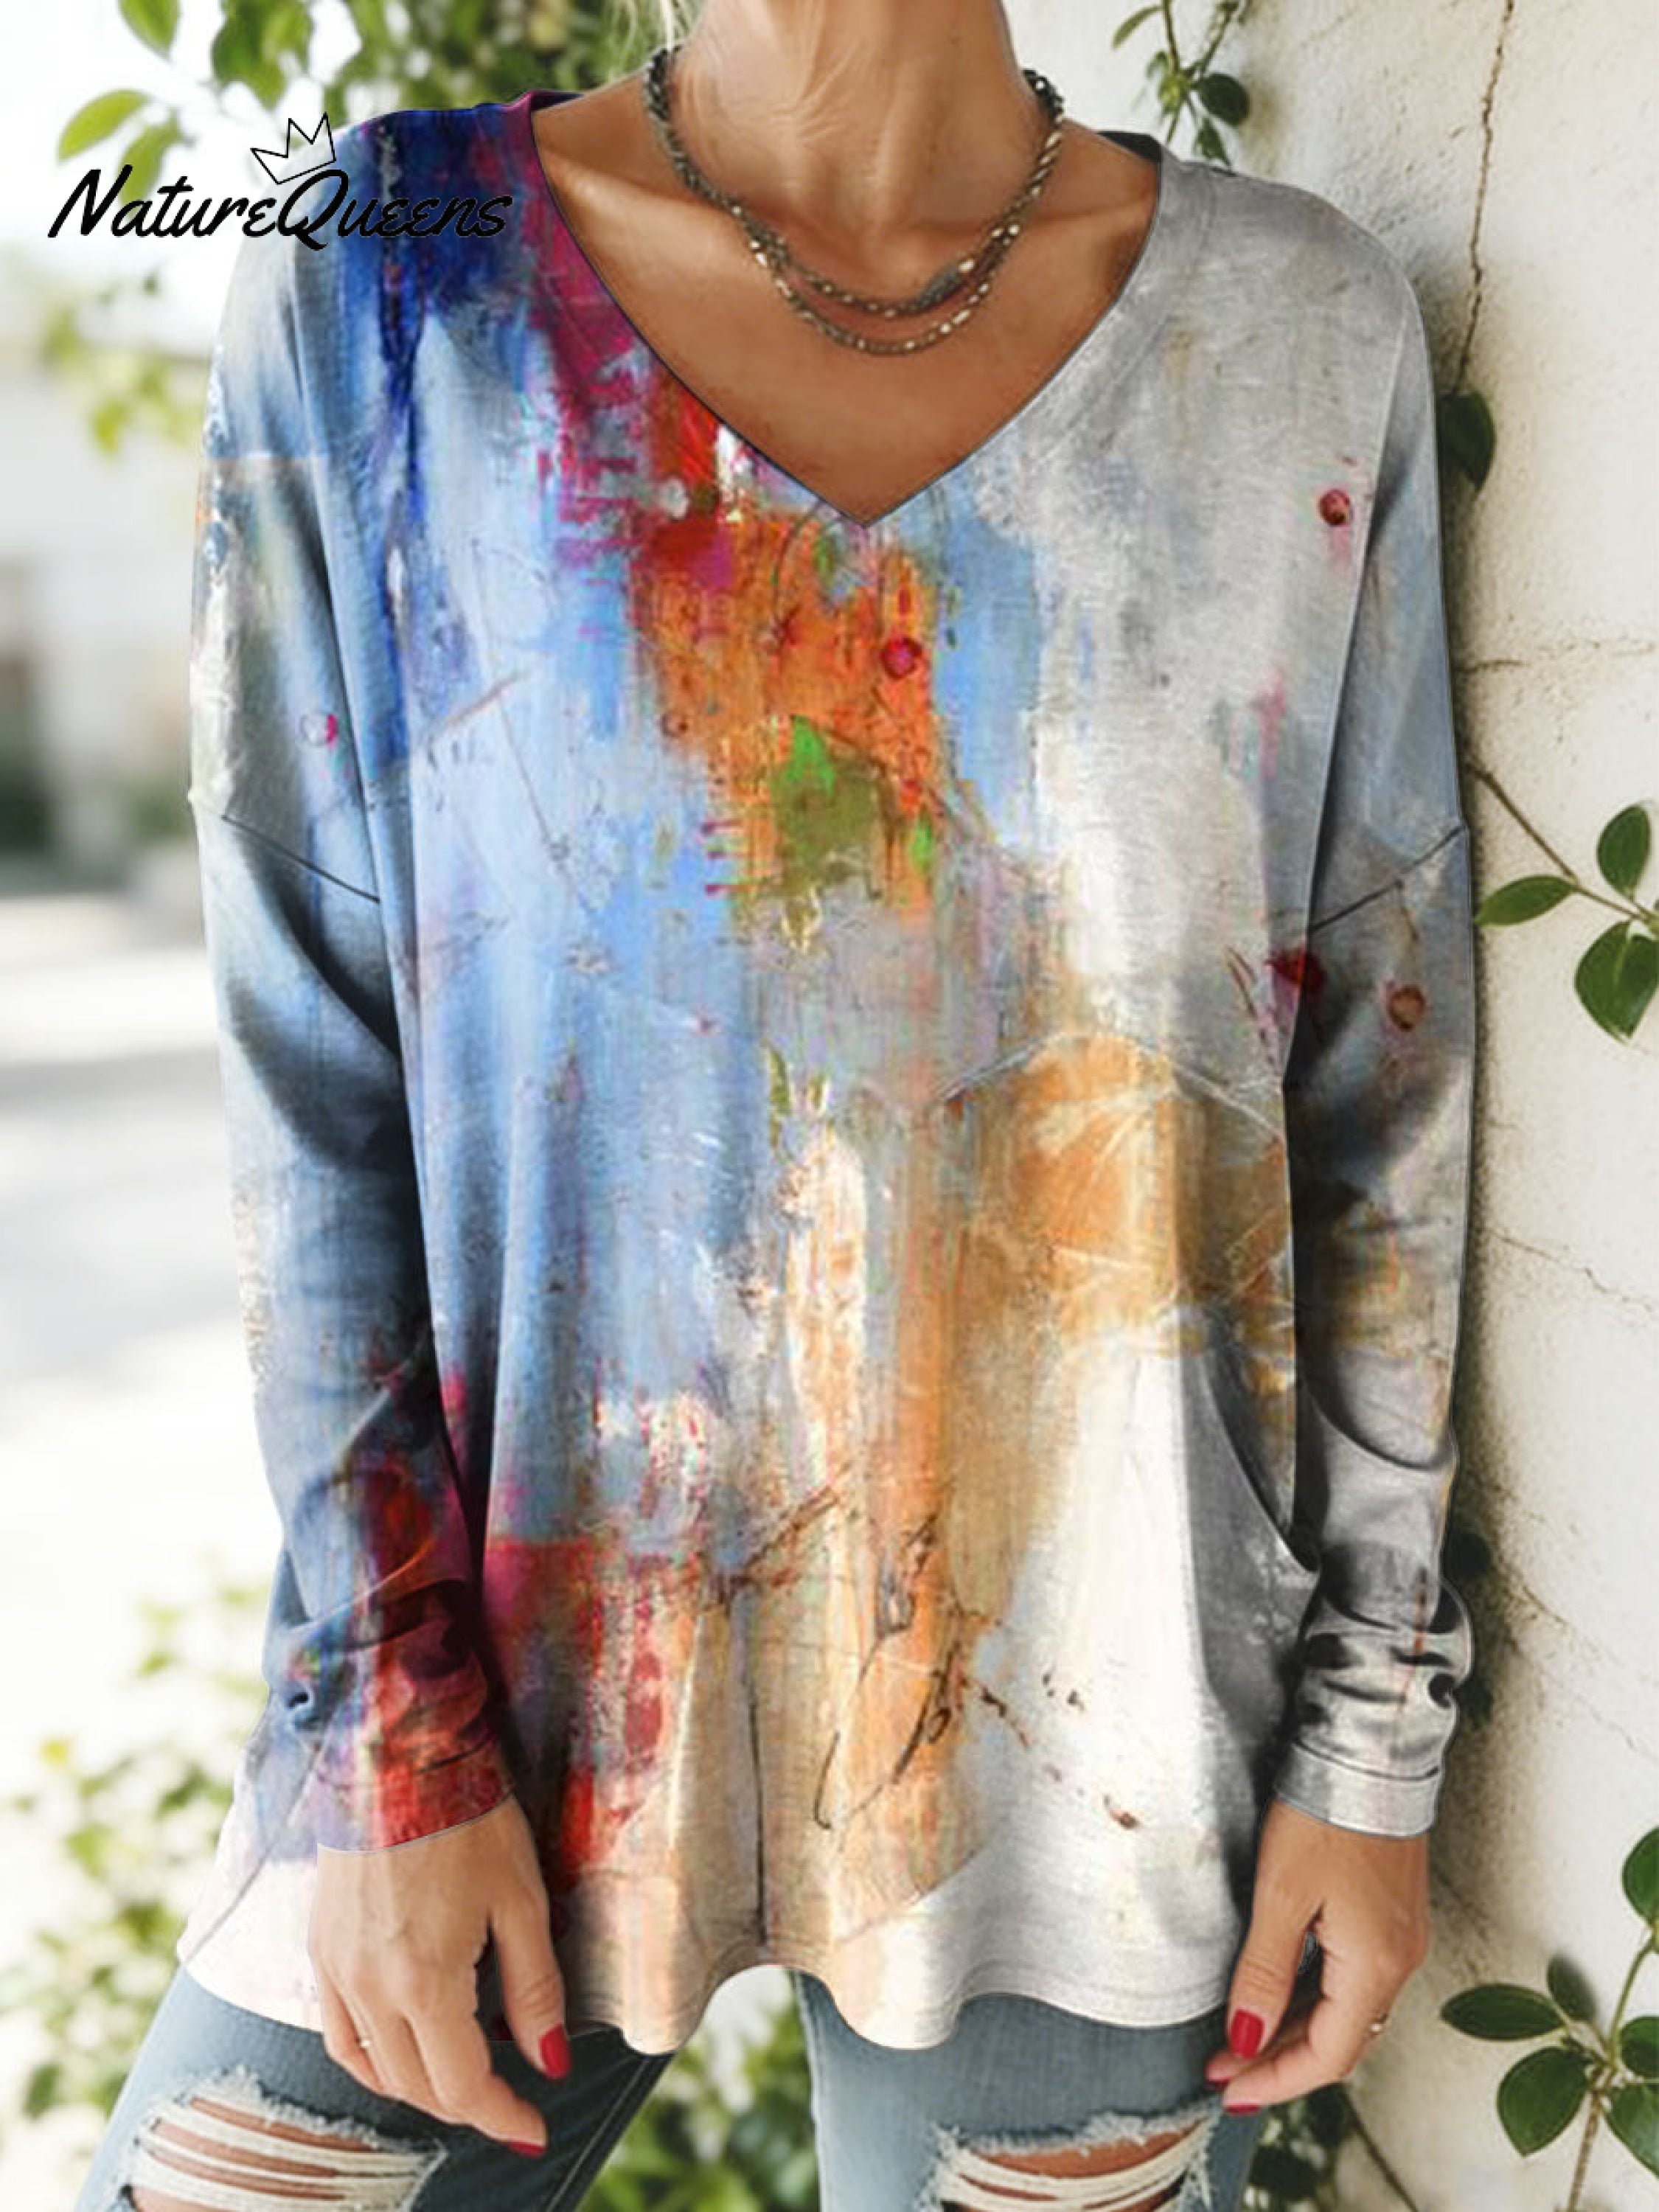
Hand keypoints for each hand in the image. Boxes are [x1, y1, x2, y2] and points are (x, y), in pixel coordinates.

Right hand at [311, 1794, 569, 2152]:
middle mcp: (369, 1988)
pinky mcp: (319, 1946)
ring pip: (374, 2067)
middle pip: (418, 2085)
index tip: (536, 2130)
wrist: (396, 1754)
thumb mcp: (521, 1899)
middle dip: (469, 2103)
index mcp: (423, 1982)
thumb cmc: (469, 1818)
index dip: (502, 2116)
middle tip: (511, 2100)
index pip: (462, 2085)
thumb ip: (534, 1988)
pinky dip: (371, 2058)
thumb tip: (549, 2062)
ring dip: (421, 2086)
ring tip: (464, 2077)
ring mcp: (335, 1969)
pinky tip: (401, 2046)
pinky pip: (338, 2032)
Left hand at [1204, 1797, 1431, 2111]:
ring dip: (1294, 2031)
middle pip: (1338, 2040)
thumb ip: (1263, 1972)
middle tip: (1223, 2068)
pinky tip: (1279, 1994)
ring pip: (1345, 2010)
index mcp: (1375, 1967)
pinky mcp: (1390, 1915)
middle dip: (1278, 2060)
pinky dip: (1313, 1999)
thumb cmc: (1326, 1816)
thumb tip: (1247, 2039)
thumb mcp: (1281, 1896)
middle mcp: (1398, 1962)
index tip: (1226, 2089)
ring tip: (1241, 2038)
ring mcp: (1398, 1938)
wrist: (1369, 1753)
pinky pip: (1353, 1980)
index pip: (1326, 2056)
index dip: (1274, 2079)